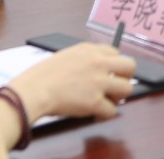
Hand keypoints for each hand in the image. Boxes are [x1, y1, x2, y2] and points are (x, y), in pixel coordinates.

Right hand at [8, 43, 134, 122]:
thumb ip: (83, 60)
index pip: (115, 52)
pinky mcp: (95, 101)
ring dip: (118, 97)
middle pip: (130, 66)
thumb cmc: (42, 76)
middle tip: (116, 87)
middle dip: (126, 77)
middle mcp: (98, 62)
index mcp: (90, 49)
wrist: (34, 90)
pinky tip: (96, 114)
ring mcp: (98, 82)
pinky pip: (112, 111)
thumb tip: (95, 71)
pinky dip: (105, 115)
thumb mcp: (66, 56)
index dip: (114, 65)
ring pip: (127, 89)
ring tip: (107, 101)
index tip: (110, 74)